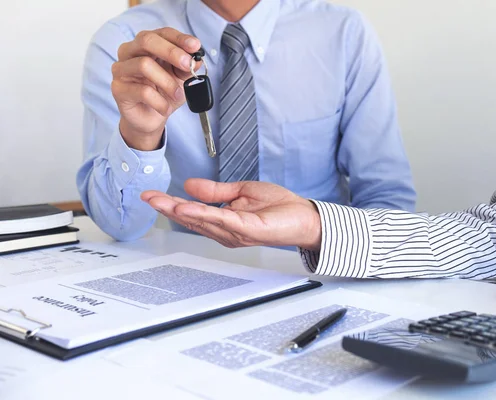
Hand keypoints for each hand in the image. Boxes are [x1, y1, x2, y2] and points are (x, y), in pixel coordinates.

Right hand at [112, 27, 200, 150]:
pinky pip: (142, 91)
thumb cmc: (163, 94)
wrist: (151, 118)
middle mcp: (130, 52)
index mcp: (146, 45)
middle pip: (147, 40)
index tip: (195, 46)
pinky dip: (159, 102)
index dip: (179, 38)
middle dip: (171, 52)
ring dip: (167, 82)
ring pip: (144, 65)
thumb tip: (196, 59)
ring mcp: (121, 69)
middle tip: (188, 64)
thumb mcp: (180, 78)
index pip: (162, 33)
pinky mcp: (118, 89)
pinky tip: (165, 108)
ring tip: (178, 95)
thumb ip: (186, 67)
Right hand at [141, 179, 322, 250]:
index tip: (152, 195)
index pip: (192, 212)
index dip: (170, 204)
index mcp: (223, 221)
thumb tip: (189, 185)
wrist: (304, 217)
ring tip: (160, 201)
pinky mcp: (248, 229)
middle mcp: (226, 231)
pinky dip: (204, 213)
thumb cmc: (279, 208)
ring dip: (180, 210)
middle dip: (168, 208)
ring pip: (202, 220)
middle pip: (192, 219)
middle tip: (148, 197)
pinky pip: (222, 220)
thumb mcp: (241, 192)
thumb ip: (215, 191)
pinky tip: (188, 207)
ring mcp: (236, 232)